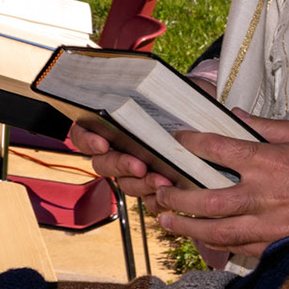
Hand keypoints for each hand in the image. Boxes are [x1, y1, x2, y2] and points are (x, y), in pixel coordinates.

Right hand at [73, 73, 214, 196]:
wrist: (206, 118)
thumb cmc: (180, 99)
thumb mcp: (168, 88)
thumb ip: (157, 88)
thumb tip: (151, 87)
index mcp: (110, 124)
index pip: (82, 134)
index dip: (87, 141)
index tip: (102, 143)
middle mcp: (117, 149)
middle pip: (102, 164)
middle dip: (120, 165)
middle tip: (139, 165)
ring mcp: (135, 171)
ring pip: (126, 185)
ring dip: (142, 184)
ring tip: (164, 180)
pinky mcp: (155, 188)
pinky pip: (149, 201)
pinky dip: (158, 200)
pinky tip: (171, 194)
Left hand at [149, 116, 288, 256]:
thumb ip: (269, 127)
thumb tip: (236, 116)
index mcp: (269, 163)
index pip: (216, 150)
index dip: (190, 142)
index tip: (176, 139)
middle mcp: (263, 196)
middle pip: (207, 199)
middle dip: (177, 197)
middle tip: (158, 192)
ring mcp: (269, 225)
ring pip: (217, 230)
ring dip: (187, 227)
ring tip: (166, 220)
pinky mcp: (279, 246)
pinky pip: (239, 248)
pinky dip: (216, 244)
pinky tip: (203, 240)